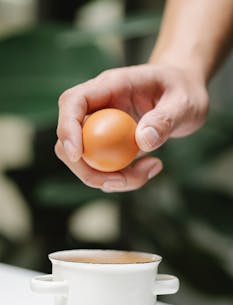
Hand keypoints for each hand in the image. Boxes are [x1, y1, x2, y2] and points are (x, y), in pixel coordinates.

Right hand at [55, 64, 208, 191]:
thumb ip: (166, 119)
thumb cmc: (184, 91)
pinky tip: (152, 166)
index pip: (73, 102)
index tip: (77, 155)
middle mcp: (100, 107)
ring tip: (153, 168)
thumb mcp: (185, 102)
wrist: (183, 95)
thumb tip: (143, 141)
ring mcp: (102, 127)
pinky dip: (124, 177)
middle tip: (123, 181)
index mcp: (111, 86)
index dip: (67, 128)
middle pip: (70, 138)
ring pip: (86, 160)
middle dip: (88, 168)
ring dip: (111, 177)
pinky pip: (104, 168)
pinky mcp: (110, 145)